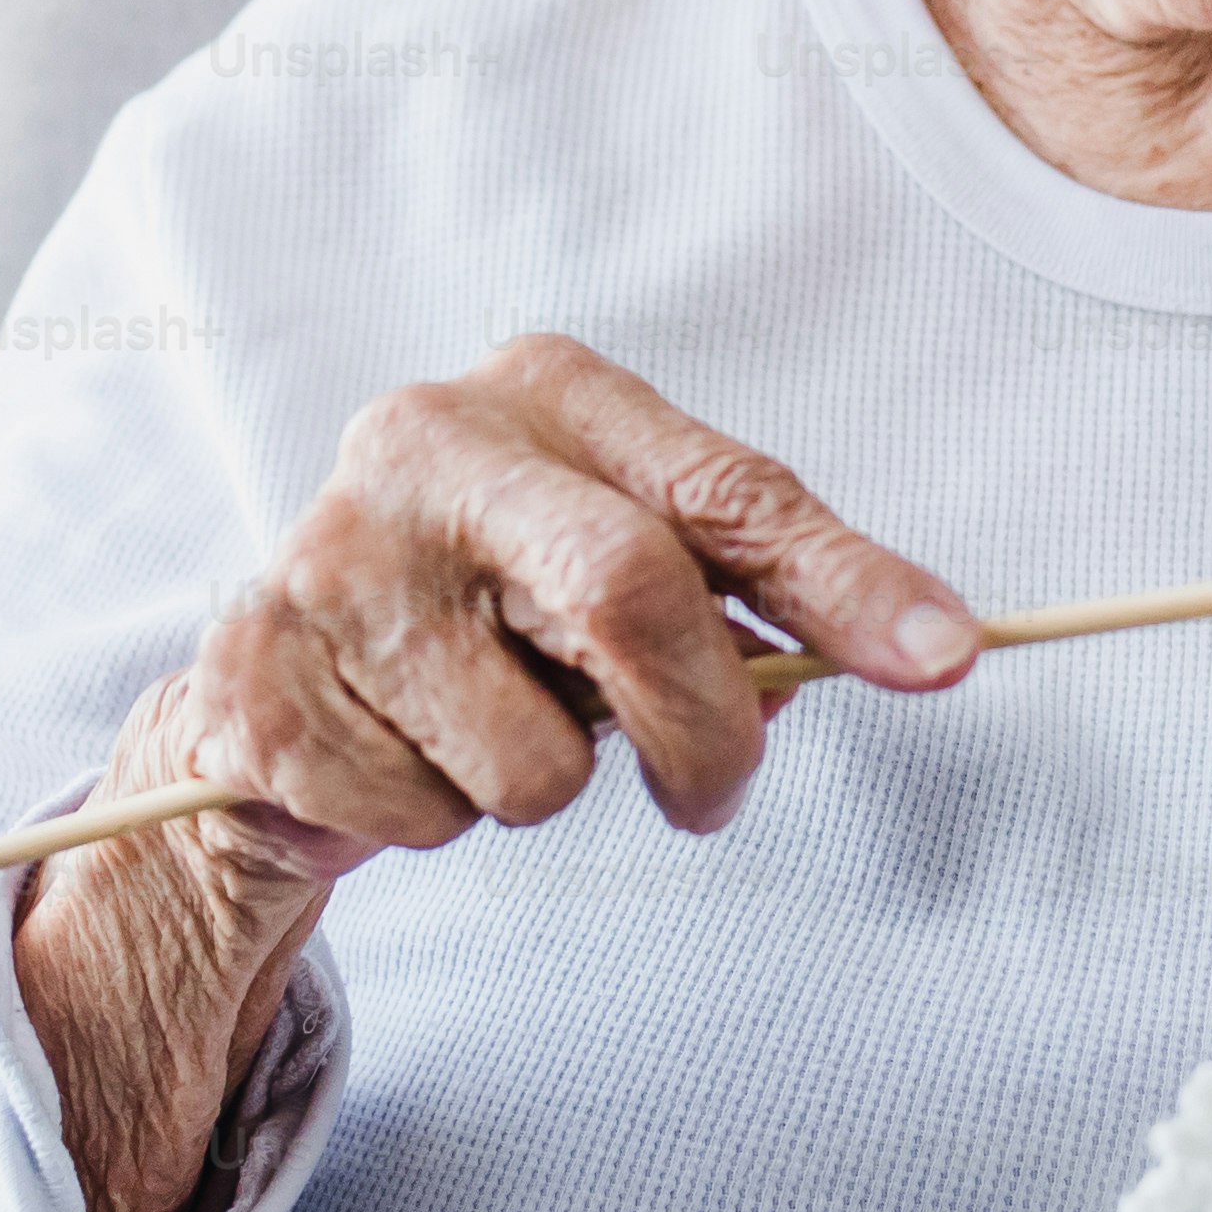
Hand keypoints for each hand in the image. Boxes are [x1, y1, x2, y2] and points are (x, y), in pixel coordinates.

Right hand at [15, 334, 977, 1211]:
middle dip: (705, 731)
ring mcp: (331, 558)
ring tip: (480, 733)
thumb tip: (922, 646)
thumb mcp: (617, 562)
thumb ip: (748, 593)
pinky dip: (436, 821)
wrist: (276, 683)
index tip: (951, 660)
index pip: (728, 491)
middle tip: (711, 799)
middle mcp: (427, 442)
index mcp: (546, 390)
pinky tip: (392, 759)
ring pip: (533, 757)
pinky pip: (428, 817)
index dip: (847, 582)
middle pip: (632, 595)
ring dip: (541, 790)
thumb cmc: (493, 615)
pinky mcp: (260, 682)